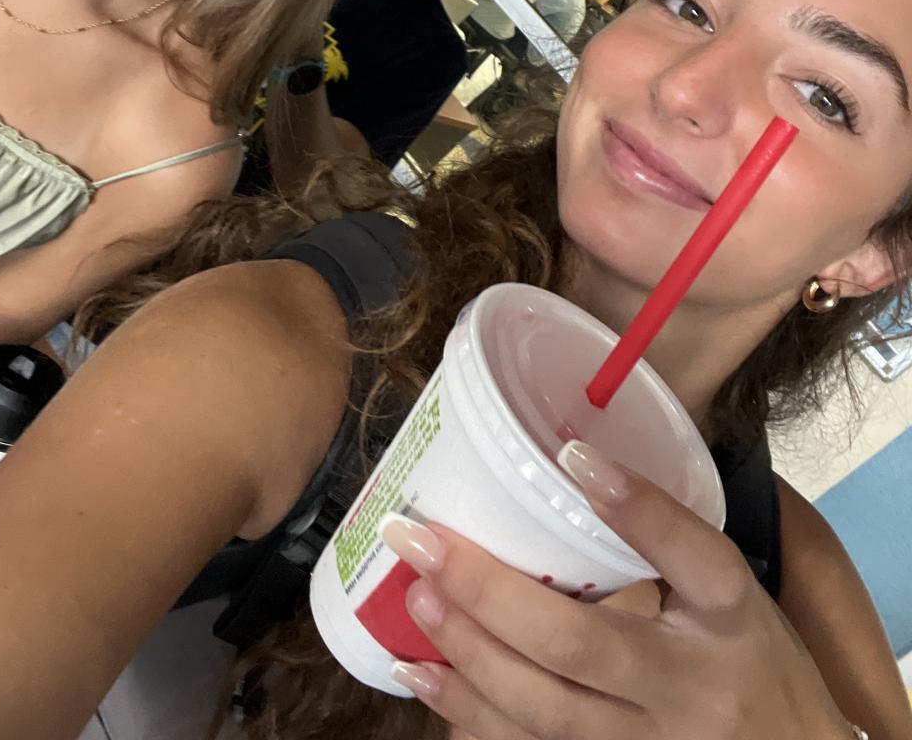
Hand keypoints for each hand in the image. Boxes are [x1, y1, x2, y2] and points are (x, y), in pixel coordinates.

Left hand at [381, 442, 853, 739]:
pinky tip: (423, 675)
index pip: (691, 553)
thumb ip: (663, 537)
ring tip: (416, 600)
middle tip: (424, 543)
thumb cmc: (751, 658)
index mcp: (726, 614)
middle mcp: (685, 685)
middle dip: (490, 593)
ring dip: (468, 655)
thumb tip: (568, 462)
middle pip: (579, 646)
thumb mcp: (730, 589)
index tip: (573, 455)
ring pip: (543, 710)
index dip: (634, 505)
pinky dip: (471, 713)